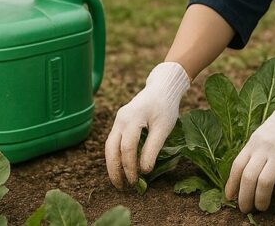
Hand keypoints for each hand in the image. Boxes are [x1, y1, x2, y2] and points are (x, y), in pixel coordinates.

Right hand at [105, 62, 188, 187]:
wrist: (162, 88)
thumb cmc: (165, 107)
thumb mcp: (163, 128)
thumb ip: (153, 148)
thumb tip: (144, 171)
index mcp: (132, 118)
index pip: (127, 148)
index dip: (130, 167)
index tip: (136, 181)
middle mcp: (120, 119)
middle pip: (111, 149)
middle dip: (114, 170)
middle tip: (122, 187)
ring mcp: (118, 120)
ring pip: (109, 146)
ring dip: (112, 164)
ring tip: (119, 181)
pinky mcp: (120, 122)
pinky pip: (113, 141)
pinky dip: (115, 155)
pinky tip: (121, 167)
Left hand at [226, 82, 274, 211]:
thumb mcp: (262, 135)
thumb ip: (254, 152)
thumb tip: (243, 176)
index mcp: (253, 143)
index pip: (237, 166)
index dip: (231, 184)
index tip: (229, 197)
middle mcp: (264, 148)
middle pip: (248, 177)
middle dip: (244, 197)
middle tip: (245, 208)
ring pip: (264, 182)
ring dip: (261, 199)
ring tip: (261, 207)